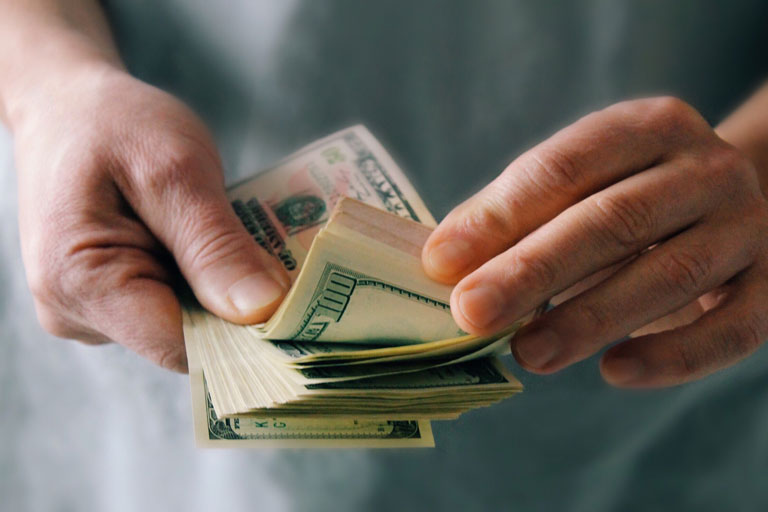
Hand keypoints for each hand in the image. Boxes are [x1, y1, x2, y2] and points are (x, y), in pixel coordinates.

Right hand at [12, 64, 288, 371]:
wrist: (68, 106)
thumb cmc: (117, 124)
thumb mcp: (176, 172)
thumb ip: (216, 246)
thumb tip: (264, 312)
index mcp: (80, 283)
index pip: (183, 347)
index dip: (247, 336)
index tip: (305, 314)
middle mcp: (76, 313)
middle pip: (185, 341)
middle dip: (241, 314)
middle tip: (296, 276)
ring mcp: (90, 311)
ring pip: (182, 327)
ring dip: (223, 296)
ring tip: (253, 251)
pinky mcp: (108, 301)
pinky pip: (169, 308)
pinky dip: (203, 285)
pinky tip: (220, 252)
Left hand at [422, 97, 767, 387]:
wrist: (736, 209)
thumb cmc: (630, 201)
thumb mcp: (578, 188)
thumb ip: (514, 216)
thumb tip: (442, 260)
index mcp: (648, 127)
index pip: (566, 166)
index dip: (500, 215)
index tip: (442, 262)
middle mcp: (707, 169)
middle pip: (614, 220)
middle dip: (533, 271)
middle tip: (472, 313)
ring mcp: (749, 225)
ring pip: (667, 274)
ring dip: (589, 318)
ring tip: (527, 353)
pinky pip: (730, 329)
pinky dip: (671, 356)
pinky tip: (614, 372)